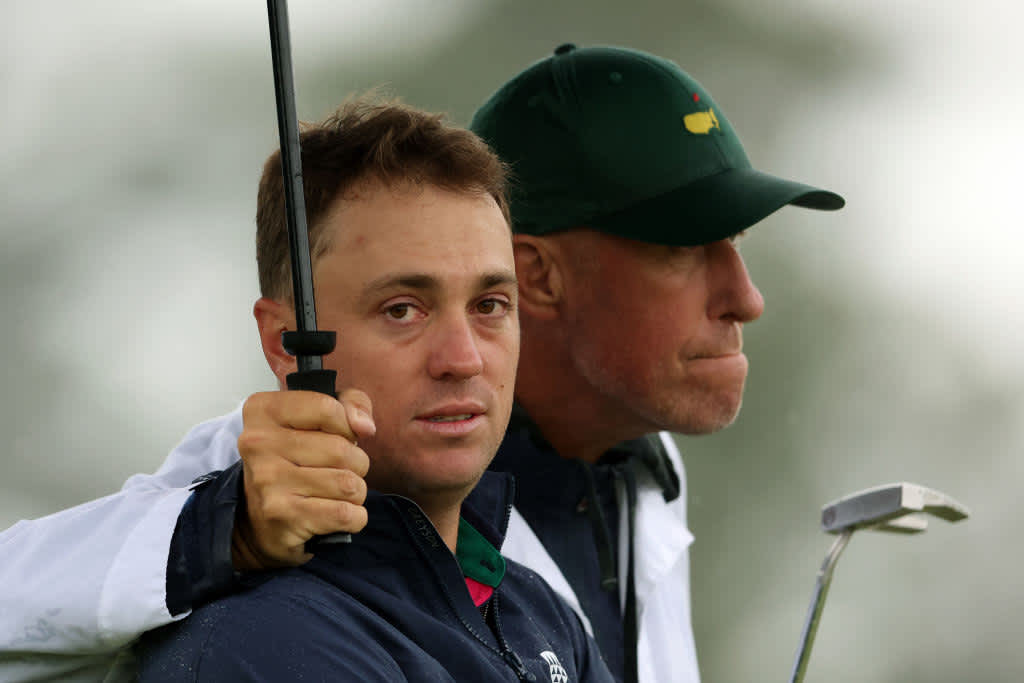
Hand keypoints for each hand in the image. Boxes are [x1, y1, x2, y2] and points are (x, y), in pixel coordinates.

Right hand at [232, 389, 374, 570]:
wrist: (258, 518)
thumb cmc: (297, 460)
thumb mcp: (319, 418)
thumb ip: (351, 404)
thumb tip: (365, 427)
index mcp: (263, 410)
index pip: (327, 408)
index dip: (347, 426)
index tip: (339, 436)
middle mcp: (259, 443)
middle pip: (342, 449)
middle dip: (355, 463)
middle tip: (336, 470)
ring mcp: (269, 481)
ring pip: (348, 484)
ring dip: (355, 492)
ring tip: (334, 492)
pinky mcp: (283, 516)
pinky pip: (346, 514)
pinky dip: (354, 517)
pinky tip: (335, 513)